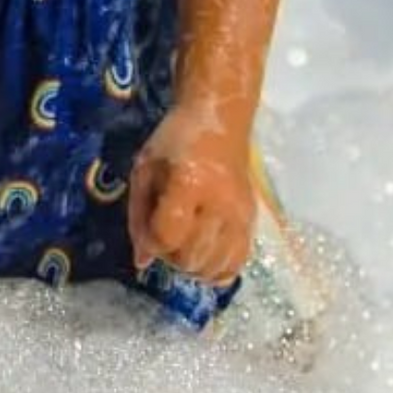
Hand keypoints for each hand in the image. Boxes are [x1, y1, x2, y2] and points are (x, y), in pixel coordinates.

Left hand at [126, 104, 256, 286]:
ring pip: (215, 267)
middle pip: (191, 257)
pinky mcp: (253, 223)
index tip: (147, 232)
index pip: (168, 235)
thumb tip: (141, 261)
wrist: (219, 123)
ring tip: (183, 245)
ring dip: (192, 266)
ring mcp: (241, 216)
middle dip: (170, 256)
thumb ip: (139, 214)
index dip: (152, 242)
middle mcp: (220, 204)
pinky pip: (237, 264)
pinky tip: (204, 256)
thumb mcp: (144, 168)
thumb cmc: (174, 141)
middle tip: (164, 237)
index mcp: (188, 183)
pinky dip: (218, 270)